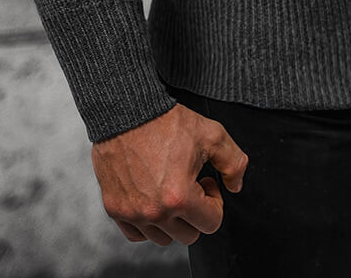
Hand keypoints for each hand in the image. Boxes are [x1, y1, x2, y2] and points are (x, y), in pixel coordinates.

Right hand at [91, 102, 248, 245]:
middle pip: (189, 235)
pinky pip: (137, 234)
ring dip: (172, 219)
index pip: (212, 223)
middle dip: (195, 212)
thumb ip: (234, 163)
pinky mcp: (114, 209)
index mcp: (180, 197)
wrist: (127, 111)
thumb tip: (236, 186)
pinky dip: (147, 222)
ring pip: (163, 238)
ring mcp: (132, 213)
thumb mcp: (212, 134)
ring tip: (170, 189)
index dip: (214, 200)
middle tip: (190, 184)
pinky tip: (152, 196)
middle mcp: (155, 212)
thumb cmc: (167, 122)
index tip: (205, 181)